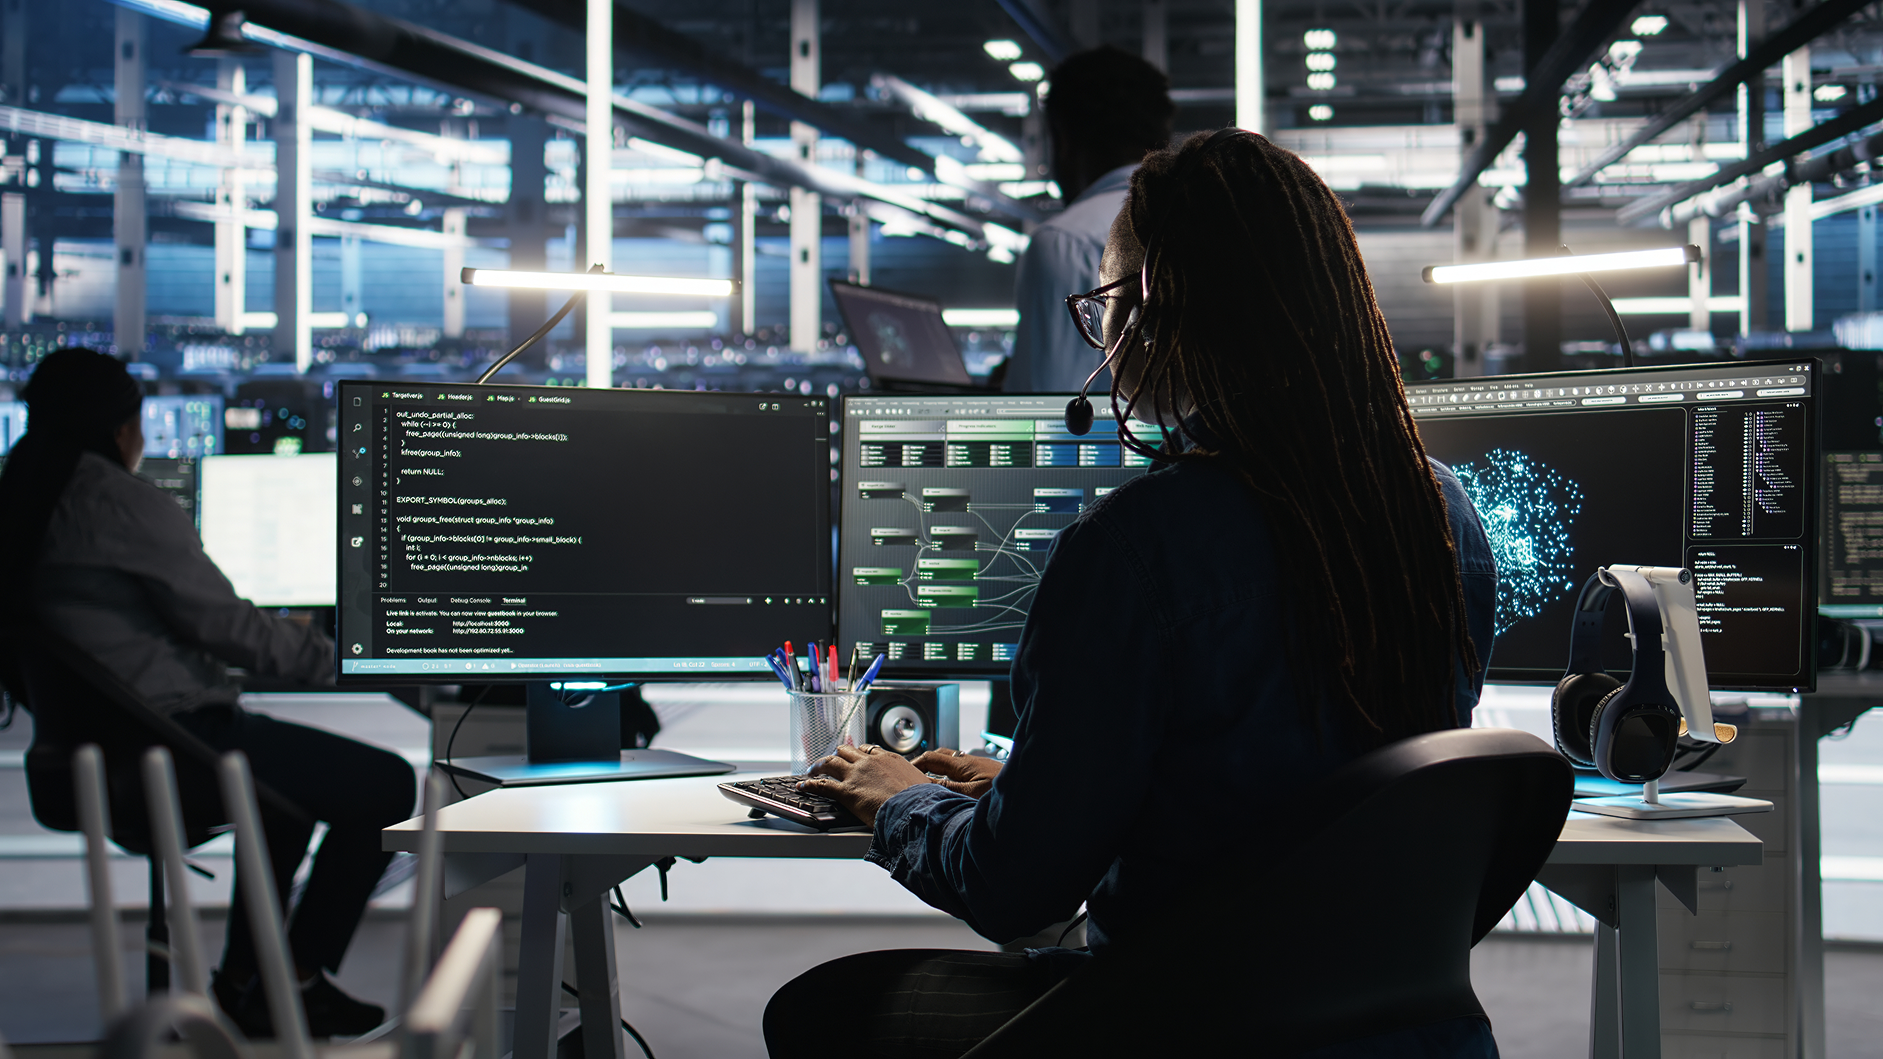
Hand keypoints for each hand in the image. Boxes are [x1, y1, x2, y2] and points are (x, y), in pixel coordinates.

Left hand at [801, 744, 930, 827]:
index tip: (854, 757)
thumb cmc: (923, 801)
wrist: (915, 810)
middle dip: (837, 755)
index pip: (868, 750)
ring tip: (813, 770)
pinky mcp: (846, 791)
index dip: (858, 754)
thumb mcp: (924, 786)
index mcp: (889, 759)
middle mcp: (870, 762)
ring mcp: (856, 775)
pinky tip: (803, 786)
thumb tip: (931, 791)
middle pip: (846, 750)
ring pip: (831, 762)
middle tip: (831, 762)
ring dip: (820, 765)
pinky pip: (822, 784)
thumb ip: (920, 785)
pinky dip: (810, 784)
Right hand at [910, 748, 1002, 798]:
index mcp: (963, 764)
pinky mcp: (986, 773)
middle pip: (939, 757)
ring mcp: (977, 766)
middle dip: (923, 765)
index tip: (903, 774)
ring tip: (928, 785)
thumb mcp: (972, 794)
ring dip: (937, 771)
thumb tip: (925, 784)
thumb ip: (949, 789)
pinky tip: (952, 790)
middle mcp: (969, 762)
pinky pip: (961, 771)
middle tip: (911, 778)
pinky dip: (951, 777)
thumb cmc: (1005, 792)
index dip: (914, 764)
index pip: (931, 758)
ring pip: (951, 764)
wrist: (1033, 787)